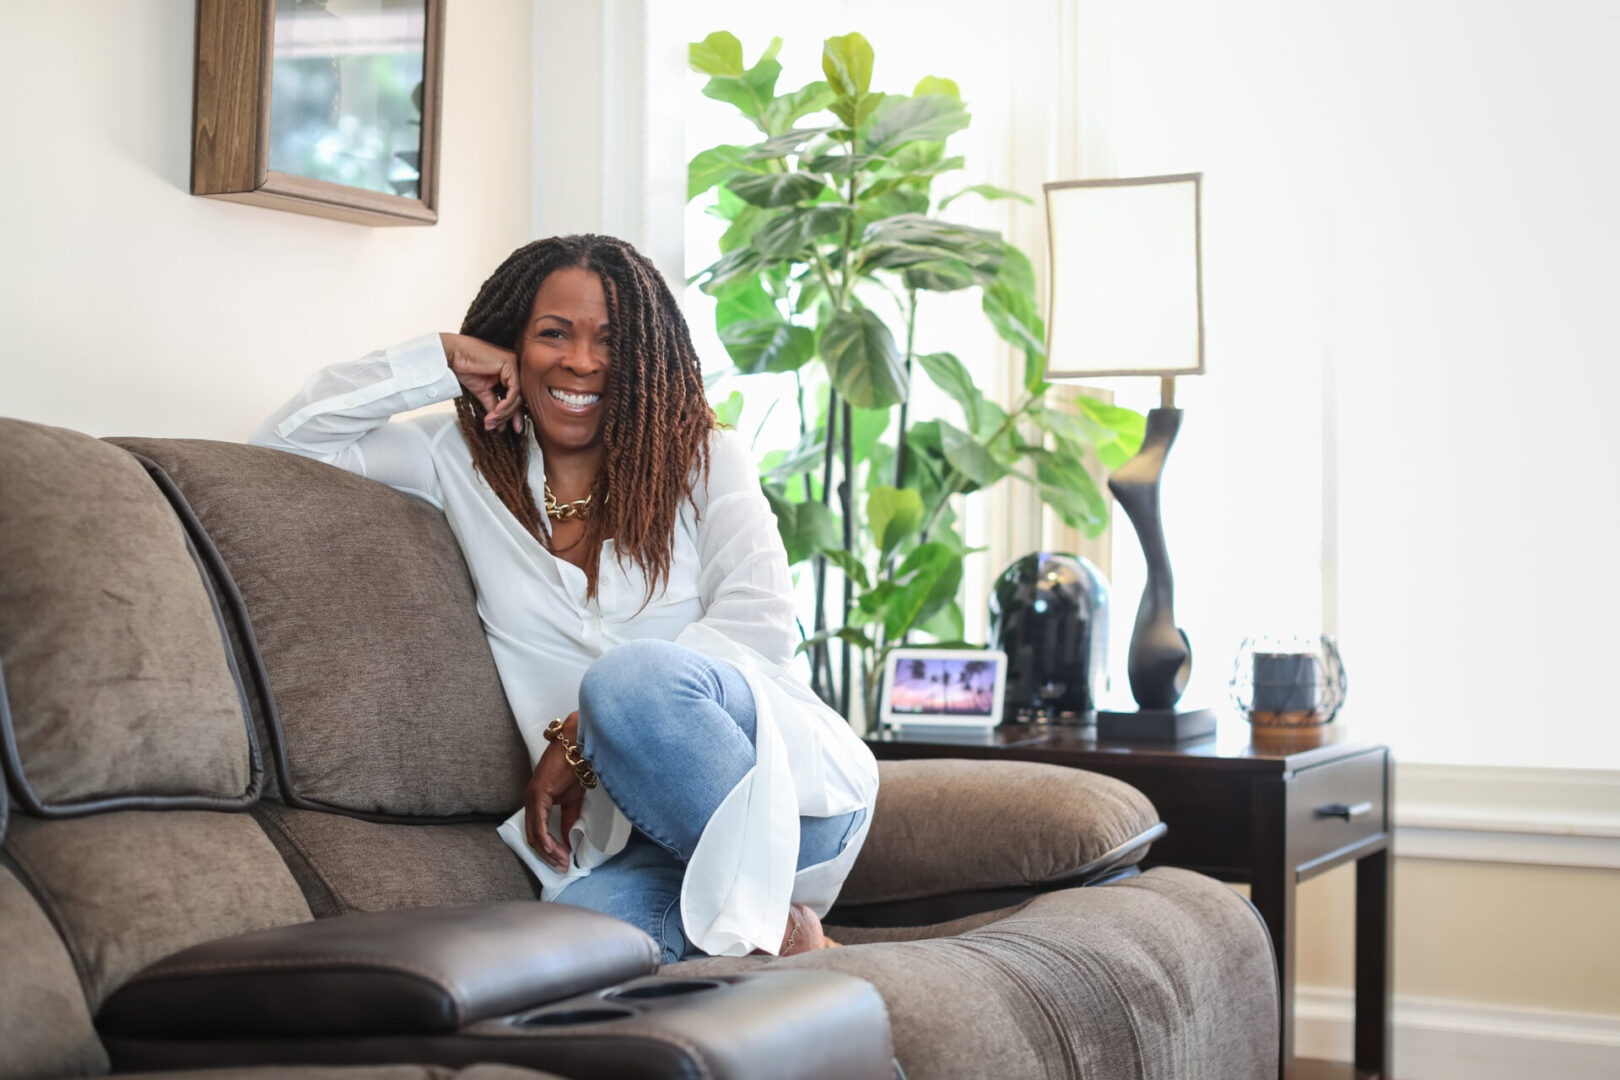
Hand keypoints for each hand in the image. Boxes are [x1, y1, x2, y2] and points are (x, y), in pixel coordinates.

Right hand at [440, 332, 522, 433]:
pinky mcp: (510, 364)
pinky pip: (514, 390)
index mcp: (511, 374)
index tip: (512, 430)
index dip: (516, 416)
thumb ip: (493, 406)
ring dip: (504, 413)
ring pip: (518, 397)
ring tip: (490, 420)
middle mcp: (515, 369)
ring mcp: (514, 365)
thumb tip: (500, 426)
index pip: (518, 398)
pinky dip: (506, 403)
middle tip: (495, 427)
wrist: (453, 355)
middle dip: (508, 416)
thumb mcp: (483, 392)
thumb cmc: (465, 368)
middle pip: (519, 399)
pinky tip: (495, 411)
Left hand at [523, 710, 584, 871]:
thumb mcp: (573, 801)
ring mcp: (532, 797)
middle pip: (532, 838)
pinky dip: (546, 839)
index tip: (562, 863)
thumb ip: (568, 820)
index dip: (548, 851)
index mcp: (537, 802)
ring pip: (533, 834)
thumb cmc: (577, 767)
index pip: (536, 833)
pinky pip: (538, 823)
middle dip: (548, 856)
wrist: (579, 745)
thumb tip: (567, 841)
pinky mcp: (538, 794)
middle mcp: (530, 800)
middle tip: (562, 867)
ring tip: (562, 862)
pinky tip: (554, 850)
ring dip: (548, 852)